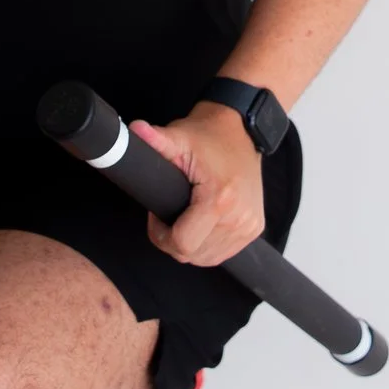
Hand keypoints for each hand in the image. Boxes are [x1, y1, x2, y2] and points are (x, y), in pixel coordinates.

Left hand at [131, 103, 264, 269]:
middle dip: (173, 239)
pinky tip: (202, 222)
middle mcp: (239, 218)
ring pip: (205, 258)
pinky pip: (221, 253)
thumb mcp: (179, 137)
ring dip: (191, 243)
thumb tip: (135, 130)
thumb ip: (156, 140)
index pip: (182, 244)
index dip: (161, 234)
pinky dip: (207, 244)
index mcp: (220, 200)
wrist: (241, 131)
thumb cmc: (207, 136)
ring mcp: (249, 226)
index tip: (157, 214)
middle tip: (170, 211)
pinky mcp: (254, 229)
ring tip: (186, 214)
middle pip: (192, 254)